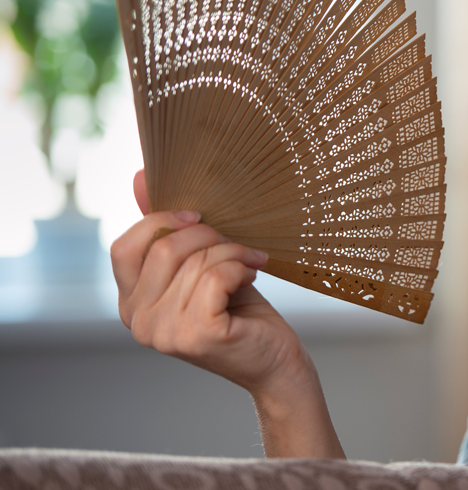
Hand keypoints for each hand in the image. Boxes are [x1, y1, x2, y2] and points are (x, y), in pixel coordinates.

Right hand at [112, 170, 309, 396]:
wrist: (275, 359)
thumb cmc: (239, 310)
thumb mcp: (199, 264)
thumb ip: (167, 228)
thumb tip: (139, 175)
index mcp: (130, 303)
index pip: (124, 247)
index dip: (162, 221)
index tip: (201, 216)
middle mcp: (137, 322)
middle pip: (165, 248)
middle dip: (210, 236)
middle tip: (239, 245)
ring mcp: (164, 332)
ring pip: (197, 261)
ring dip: (233, 253)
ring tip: (249, 265)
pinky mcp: (197, 335)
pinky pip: (216, 276)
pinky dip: (240, 269)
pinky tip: (250, 279)